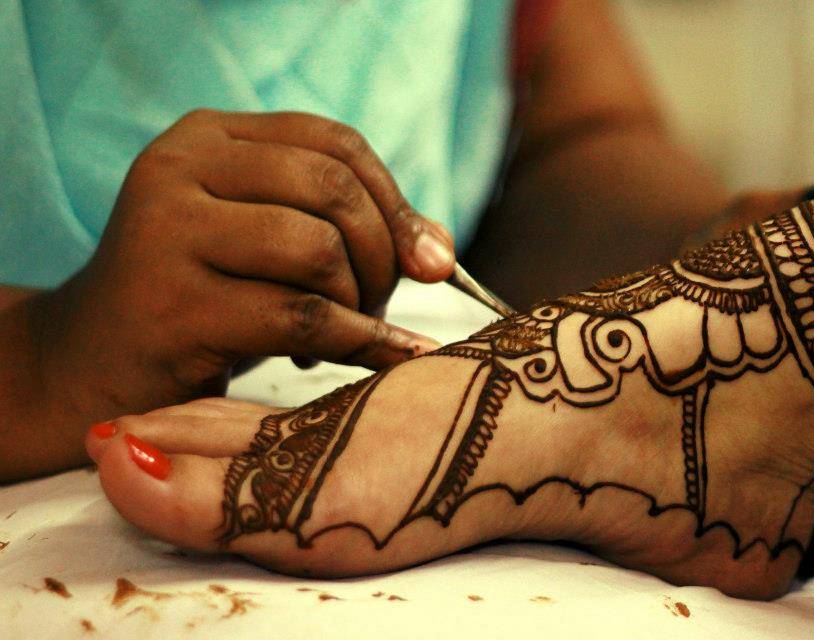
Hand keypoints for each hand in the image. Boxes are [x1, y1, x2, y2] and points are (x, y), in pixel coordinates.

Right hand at [40, 109, 453, 425]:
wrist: (94, 365)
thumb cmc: (202, 301)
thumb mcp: (268, 245)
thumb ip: (345, 228)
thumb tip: (440, 252)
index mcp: (207, 139)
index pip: (335, 142)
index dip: (395, 201)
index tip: (428, 258)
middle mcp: (180, 169)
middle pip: (334, 189)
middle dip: (383, 254)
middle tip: (379, 303)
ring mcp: (168, 234)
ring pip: (319, 249)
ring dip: (360, 301)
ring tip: (343, 331)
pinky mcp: (173, 307)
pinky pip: (301, 317)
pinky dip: (358, 340)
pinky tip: (378, 355)